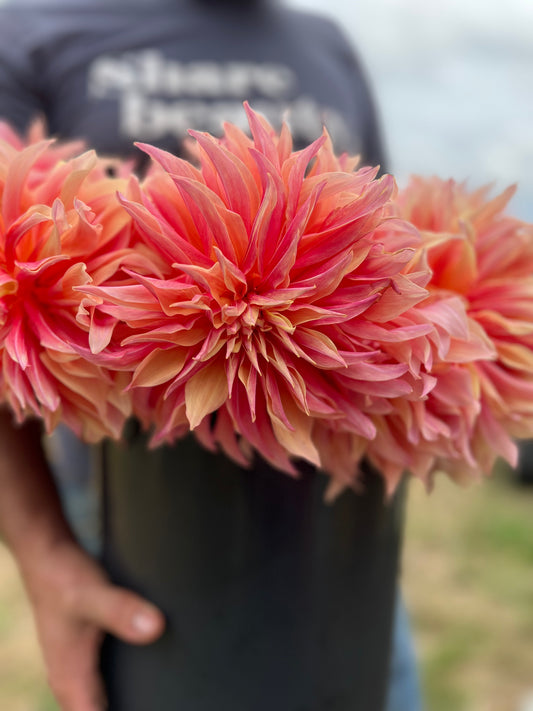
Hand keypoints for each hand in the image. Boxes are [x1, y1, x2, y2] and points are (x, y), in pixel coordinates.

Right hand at [19, 539, 164, 710]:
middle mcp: (71, 681)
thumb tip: (156, 628)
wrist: (48, 556)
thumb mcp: (94, 594)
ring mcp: (78, 669)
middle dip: (131, 707)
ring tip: (158, 687)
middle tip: (167, 698)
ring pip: (102, 701)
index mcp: (71, 680)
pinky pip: (106, 683)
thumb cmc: (64, 578)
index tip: (155, 705)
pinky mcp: (86, 654)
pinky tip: (148, 669)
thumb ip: (122, 611)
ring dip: (128, 697)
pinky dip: (125, 683)